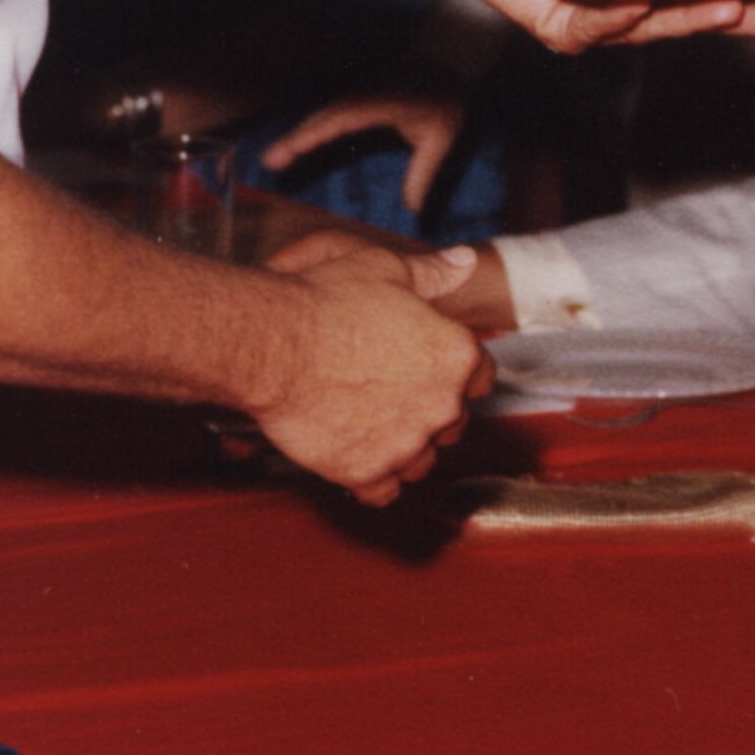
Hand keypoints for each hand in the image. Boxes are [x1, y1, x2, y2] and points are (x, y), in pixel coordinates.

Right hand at [244, 232, 488, 502]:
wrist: (273, 345)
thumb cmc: (327, 302)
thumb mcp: (386, 269)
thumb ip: (432, 273)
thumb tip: (465, 262)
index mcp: (455, 355)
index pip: (480, 376)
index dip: (459, 373)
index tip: (434, 372)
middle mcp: (441, 406)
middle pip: (453, 423)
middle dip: (431, 412)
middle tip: (394, 396)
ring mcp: (405, 445)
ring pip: (420, 461)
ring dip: (403, 449)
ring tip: (371, 426)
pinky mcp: (366, 472)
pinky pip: (384, 492)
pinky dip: (373, 480)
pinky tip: (355, 457)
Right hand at [263, 91, 464, 212]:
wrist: (453, 59)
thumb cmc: (449, 96)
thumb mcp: (443, 136)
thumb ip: (425, 172)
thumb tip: (413, 210)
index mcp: (379, 101)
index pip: (338, 119)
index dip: (312, 134)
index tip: (291, 150)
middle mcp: (363, 94)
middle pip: (321, 117)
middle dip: (294, 138)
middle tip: (268, 162)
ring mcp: (360, 92)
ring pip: (322, 114)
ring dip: (298, 133)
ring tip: (273, 158)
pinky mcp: (360, 95)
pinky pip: (331, 113)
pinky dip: (312, 128)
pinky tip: (298, 143)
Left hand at [444, 0, 754, 57]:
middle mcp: (635, 5)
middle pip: (699, 22)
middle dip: (746, 25)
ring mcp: (600, 21)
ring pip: (655, 29)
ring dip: (695, 21)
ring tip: (737, 10)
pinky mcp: (560, 28)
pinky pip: (595, 28)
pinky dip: (618, 18)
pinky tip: (642, 5)